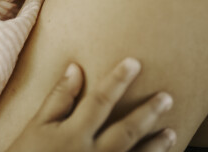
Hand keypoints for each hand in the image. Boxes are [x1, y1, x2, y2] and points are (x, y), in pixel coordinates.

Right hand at [6, 59, 175, 151]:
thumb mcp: (37, 126)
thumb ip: (59, 98)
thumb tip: (75, 68)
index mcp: (74, 134)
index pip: (100, 100)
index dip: (118, 80)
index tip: (134, 63)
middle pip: (126, 131)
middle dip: (148, 113)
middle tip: (167, 97)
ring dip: (155, 146)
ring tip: (170, 132)